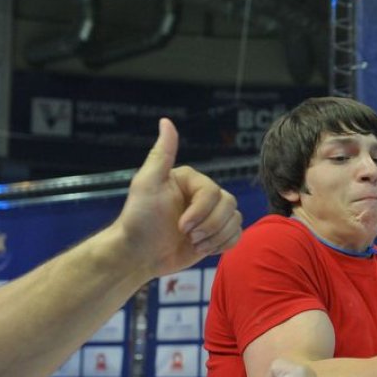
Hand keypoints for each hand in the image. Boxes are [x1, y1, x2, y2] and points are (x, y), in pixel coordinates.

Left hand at [114, 118, 241, 278]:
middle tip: (188, 236)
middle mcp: (204, 195)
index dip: (201, 211)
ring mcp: (211, 215)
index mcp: (191, 181)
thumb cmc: (139, 220)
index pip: (213, 192)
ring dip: (215, 237)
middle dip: (210, 226)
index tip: (181, 226)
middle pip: (230, 205)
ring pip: (236, 220)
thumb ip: (161, 154)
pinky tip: (203, 248)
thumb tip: (166, 121)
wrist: (139, 256)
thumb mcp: (147, 184)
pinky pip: (237, 234)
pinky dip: (223, 244)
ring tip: (193, 242)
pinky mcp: (216, 234)